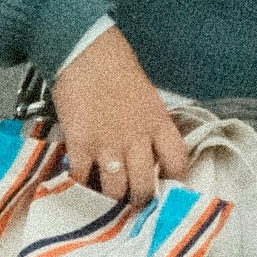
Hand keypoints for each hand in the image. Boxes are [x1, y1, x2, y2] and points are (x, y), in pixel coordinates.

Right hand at [51, 25, 194, 204]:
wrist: (86, 52)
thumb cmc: (115, 67)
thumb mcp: (145, 96)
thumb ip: (148, 125)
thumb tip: (144, 151)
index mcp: (157, 122)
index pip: (177, 162)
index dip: (174, 181)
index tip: (167, 187)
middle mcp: (136, 138)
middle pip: (144, 186)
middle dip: (139, 201)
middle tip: (132, 204)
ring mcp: (108, 145)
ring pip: (115, 191)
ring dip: (110, 202)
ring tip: (105, 202)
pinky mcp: (81, 147)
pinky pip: (82, 180)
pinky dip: (80, 188)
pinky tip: (80, 186)